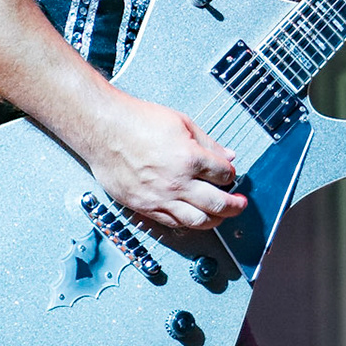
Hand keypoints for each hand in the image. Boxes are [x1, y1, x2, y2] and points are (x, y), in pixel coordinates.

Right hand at [82, 91, 246, 229]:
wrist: (104, 130)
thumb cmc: (138, 122)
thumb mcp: (182, 123)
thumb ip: (208, 143)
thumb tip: (228, 156)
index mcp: (191, 159)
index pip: (224, 175)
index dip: (231, 174)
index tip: (230, 173)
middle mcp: (178, 183)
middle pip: (218, 203)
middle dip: (234, 205)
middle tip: (240, 204)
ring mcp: (161, 198)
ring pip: (198, 220)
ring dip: (216, 220)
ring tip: (222, 216)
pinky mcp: (145, 207)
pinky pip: (173, 223)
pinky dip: (189, 223)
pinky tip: (195, 218)